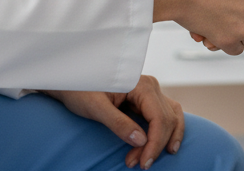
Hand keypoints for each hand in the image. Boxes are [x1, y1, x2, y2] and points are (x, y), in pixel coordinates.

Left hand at [44, 75, 183, 169]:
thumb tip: (141, 141)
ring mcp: (151, 92)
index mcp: (141, 84)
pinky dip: (167, 131)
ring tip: (150, 159)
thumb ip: (118, 123)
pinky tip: (166, 146)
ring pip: (170, 118)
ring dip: (163, 140)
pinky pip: (165, 116)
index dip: (154, 143)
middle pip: (165, 120)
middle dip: (154, 146)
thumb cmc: (81, 91)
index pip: (158, 117)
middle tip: (137, 164)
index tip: (143, 163)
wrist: (73, 81)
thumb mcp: (96, 108)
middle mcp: (151, 86)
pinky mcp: (148, 100)